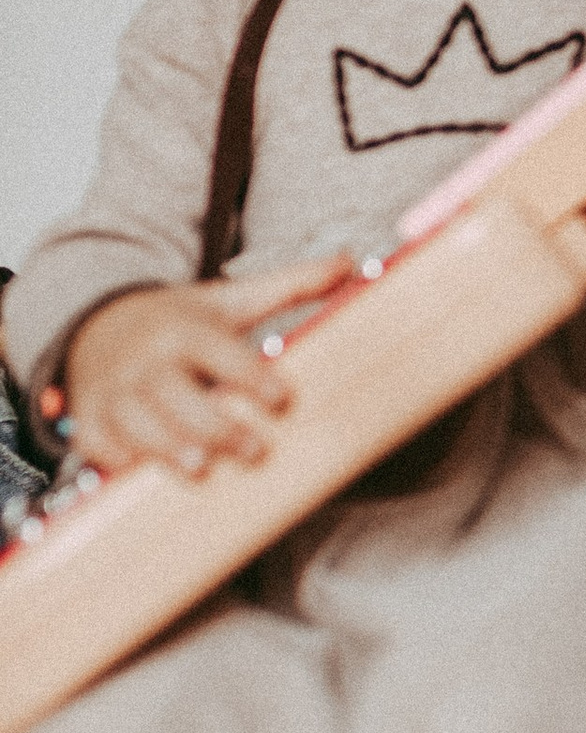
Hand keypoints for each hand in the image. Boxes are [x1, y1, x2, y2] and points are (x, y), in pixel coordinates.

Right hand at [61, 256, 353, 479]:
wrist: (100, 323)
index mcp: (185, 329)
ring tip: (201, 469)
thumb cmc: (178, 321)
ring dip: (168, 448)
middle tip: (255, 450)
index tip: (282, 397)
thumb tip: (348, 261)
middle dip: (216, 426)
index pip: (219, 352)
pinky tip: (141, 471)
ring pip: (138, 423)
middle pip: (178, 396)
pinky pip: (98, 442)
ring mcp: (114, 390)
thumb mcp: (231, 299)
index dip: (251, 376)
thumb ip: (291, 285)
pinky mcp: (90, 417)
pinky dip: (116, 458)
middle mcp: (147, 360)